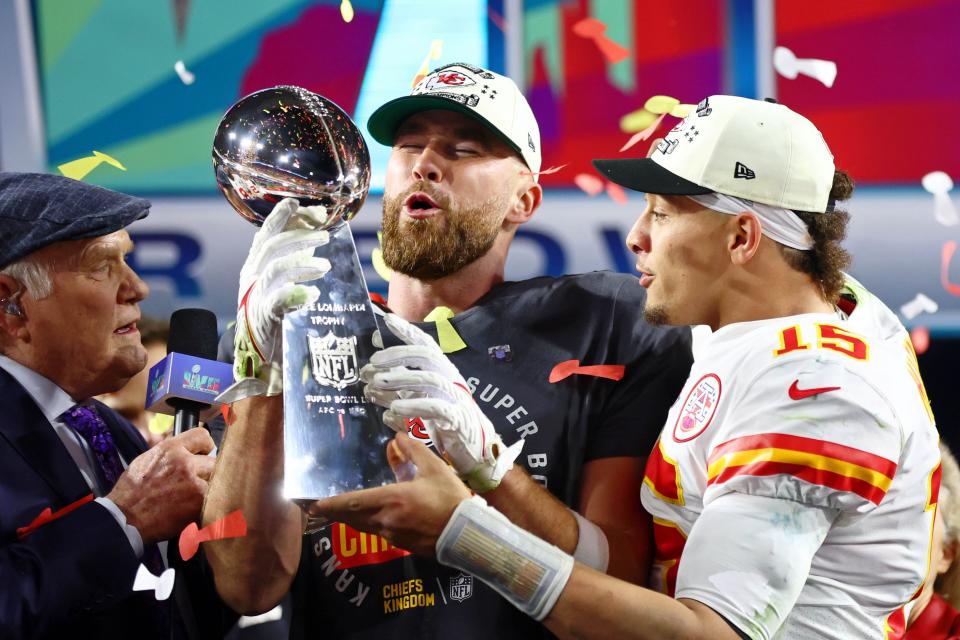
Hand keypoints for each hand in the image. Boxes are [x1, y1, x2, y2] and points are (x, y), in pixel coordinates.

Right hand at [107, 428, 215, 543]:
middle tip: (194, 483)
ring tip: (190, 498)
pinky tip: (190, 509)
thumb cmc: (132, 493)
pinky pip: (213, 499)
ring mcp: (193, 482)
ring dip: (207, 489)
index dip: (205, 446)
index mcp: (170, 449)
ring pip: (215, 481)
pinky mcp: (198, 502)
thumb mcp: (147, 460)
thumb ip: (171, 454)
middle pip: (213, 461)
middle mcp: (184, 462)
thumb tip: (188, 451)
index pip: (202, 436)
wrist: (124, 519)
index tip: (205, 453)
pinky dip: (205, 505)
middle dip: (206, 472)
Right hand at [220, 198, 331, 402]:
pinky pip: (278, 301)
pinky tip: (313, 295)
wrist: (260, 363)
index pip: (265, 234)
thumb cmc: (276, 320)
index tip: (300, 203)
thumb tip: (316, 229)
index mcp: (254, 267)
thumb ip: (296, 258)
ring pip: (275, 269)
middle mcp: (251, 278)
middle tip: (326, 234)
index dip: (281, 217)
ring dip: (303, 263)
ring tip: (326, 266)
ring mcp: (255, 298)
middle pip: (272, 247)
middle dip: (299, 235)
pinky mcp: (263, 319)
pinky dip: (296, 294)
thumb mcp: (283, 283)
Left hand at [307, 435, 470, 554]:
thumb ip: (413, 451)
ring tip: (336, 511)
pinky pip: (377, 531)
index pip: (352, 502)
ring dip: (348, 518)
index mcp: (391, 500)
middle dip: (332, 512)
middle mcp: (386, 520)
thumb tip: (397, 436)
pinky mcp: (401, 545)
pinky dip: (366, 523)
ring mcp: (392, 536)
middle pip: (351, 517)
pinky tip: (368, 517)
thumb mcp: (434, 468)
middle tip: (315, 507)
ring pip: (362, 526)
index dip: (330, 503)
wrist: (467, 533)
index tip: (312, 504)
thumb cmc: (451, 499)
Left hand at [361, 313, 522, 491]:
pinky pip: (435, 408)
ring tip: (375, 386)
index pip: (425, 344)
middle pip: (426, 356)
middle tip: (372, 362)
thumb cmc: (446, 420)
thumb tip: (370, 371)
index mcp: (442, 370)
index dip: (407, 330)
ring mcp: (456, 397)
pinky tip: (393, 410)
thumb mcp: (421, 397)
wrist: (475, 449)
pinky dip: (413, 406)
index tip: (387, 319)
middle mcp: (450, 378)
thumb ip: (399, 384)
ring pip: (429, 380)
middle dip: (398, 355)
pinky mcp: (457, 419)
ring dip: (400, 380)